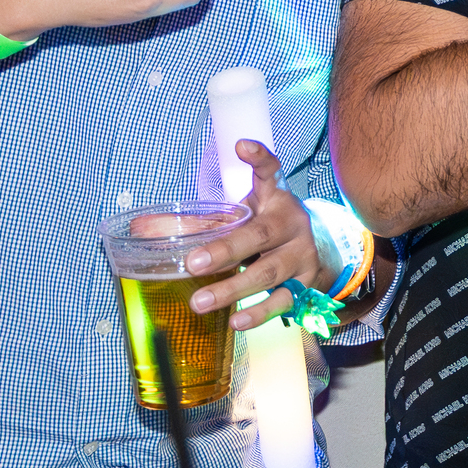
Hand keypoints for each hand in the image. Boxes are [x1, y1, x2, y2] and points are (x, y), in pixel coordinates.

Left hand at [183, 141, 321, 329]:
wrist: (322, 250)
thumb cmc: (271, 230)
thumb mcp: (251, 213)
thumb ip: (211, 218)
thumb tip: (145, 227)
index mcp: (276, 199)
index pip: (270, 171)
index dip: (259, 158)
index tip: (241, 146)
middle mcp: (293, 224)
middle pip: (260, 235)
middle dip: (226, 251)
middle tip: (193, 264)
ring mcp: (303, 255)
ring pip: (269, 272)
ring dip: (233, 289)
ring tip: (200, 302)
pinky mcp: (306, 284)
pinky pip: (283, 300)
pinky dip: (259, 313)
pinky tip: (237, 320)